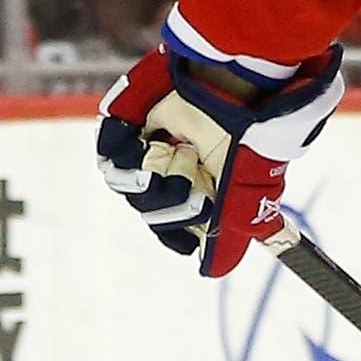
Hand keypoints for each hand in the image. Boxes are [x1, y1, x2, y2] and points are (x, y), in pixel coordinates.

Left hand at [95, 45, 344, 278]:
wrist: (233, 88)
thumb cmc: (249, 139)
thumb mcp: (250, 193)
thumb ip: (236, 232)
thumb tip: (212, 272)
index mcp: (203, 188)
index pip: (177, 229)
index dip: (183, 231)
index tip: (198, 223)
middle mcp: (174, 172)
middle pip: (153, 216)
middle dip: (175, 202)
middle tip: (199, 174)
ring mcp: (147, 151)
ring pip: (132, 194)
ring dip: (158, 179)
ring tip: (182, 152)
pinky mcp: (124, 128)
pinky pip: (111, 160)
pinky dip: (129, 155)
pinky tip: (155, 143)